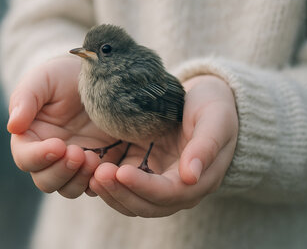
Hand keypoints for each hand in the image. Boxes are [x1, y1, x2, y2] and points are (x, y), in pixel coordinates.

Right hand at [7, 56, 128, 197]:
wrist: (96, 73)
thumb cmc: (63, 74)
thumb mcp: (43, 79)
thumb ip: (26, 99)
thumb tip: (12, 126)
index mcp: (30, 137)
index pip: (25, 157)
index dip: (38, 156)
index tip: (58, 145)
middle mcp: (49, 156)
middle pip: (45, 181)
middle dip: (61, 172)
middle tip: (79, 153)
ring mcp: (74, 163)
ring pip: (69, 189)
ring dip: (80, 179)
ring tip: (95, 159)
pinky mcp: (98, 165)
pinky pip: (96, 185)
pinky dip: (101, 182)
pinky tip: (110, 167)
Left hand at [89, 75, 238, 216]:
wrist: (205, 100)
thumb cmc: (213, 107)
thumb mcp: (215, 119)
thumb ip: (205, 146)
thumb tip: (191, 177)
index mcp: (200, 179)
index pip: (170, 193)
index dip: (145, 187)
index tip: (121, 171)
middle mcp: (179, 189)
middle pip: (148, 205)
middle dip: (122, 193)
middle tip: (98, 174)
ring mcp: (160, 184)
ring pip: (133, 203)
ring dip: (112, 193)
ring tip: (91, 175)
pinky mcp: (144, 173)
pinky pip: (125, 189)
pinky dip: (109, 186)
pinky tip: (91, 171)